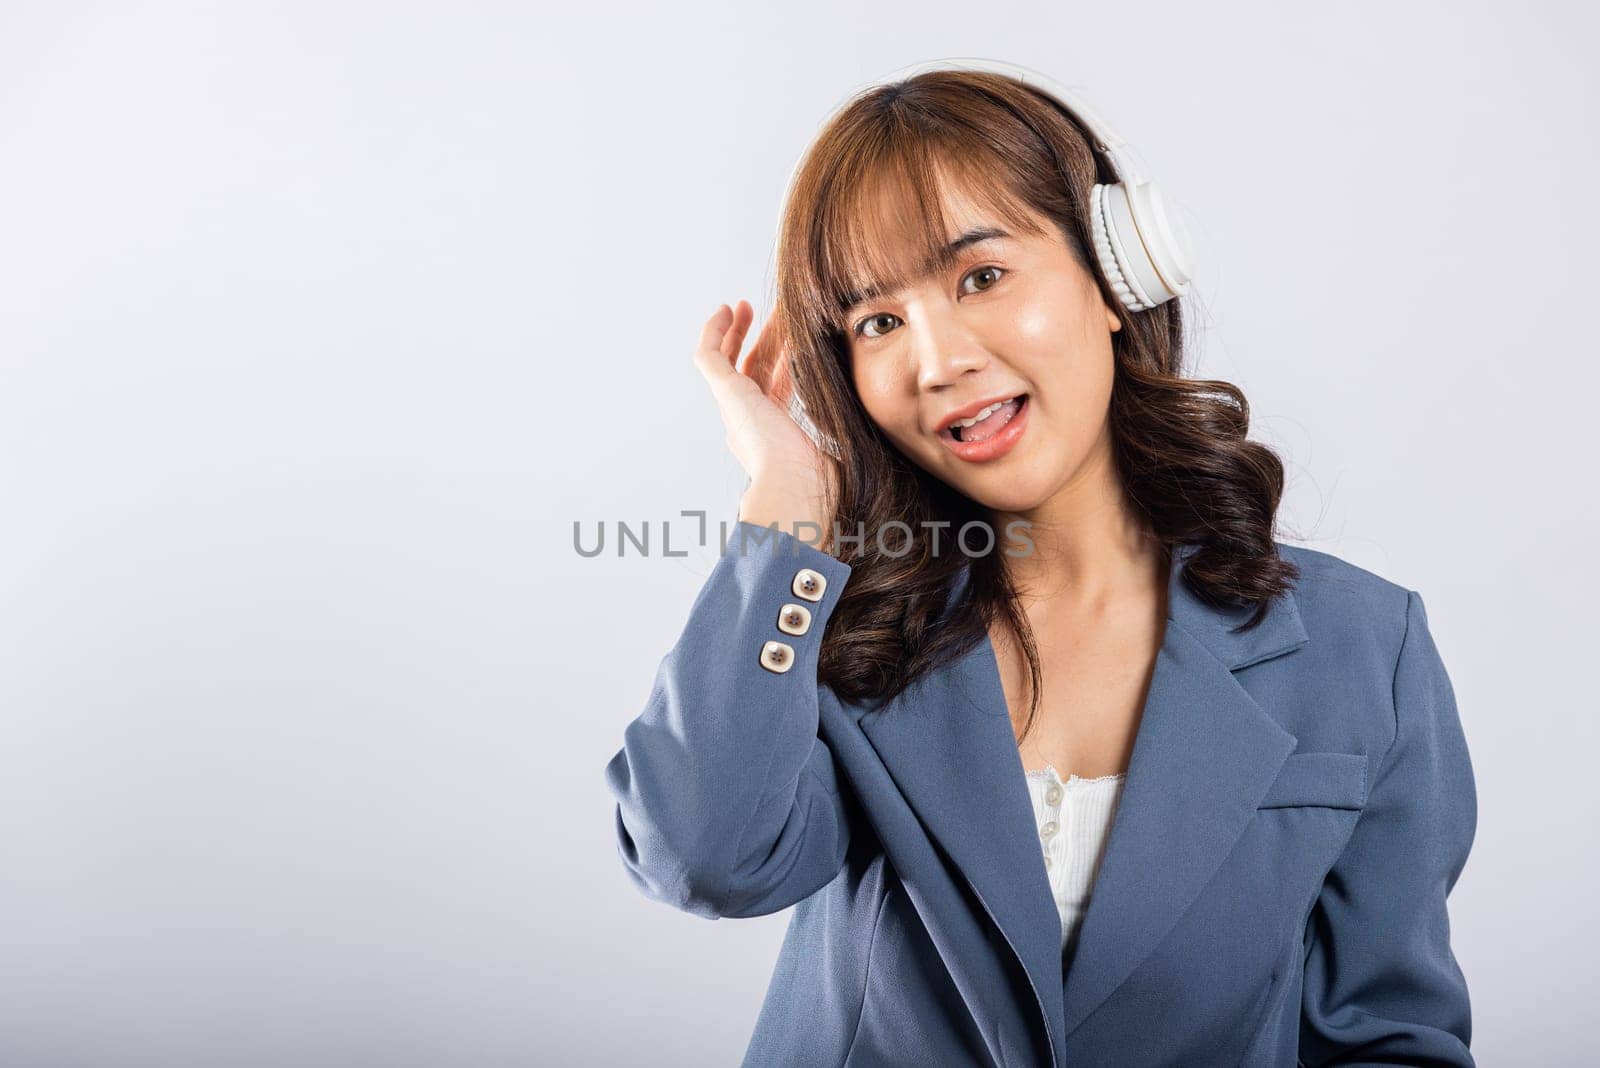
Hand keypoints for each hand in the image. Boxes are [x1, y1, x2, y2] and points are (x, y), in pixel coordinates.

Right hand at [692, 301, 833, 544]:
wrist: (795, 488)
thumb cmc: (821, 482)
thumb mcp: (842, 454)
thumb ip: (850, 442)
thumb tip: (878, 434)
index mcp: (771, 436)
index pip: (775, 388)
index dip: (785, 360)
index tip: (798, 338)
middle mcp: (747, 421)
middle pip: (755, 367)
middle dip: (765, 338)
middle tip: (777, 310)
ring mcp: (734, 407)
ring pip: (731, 359)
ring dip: (740, 330)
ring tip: (746, 305)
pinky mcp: (725, 393)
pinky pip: (709, 356)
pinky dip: (714, 332)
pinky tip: (726, 310)